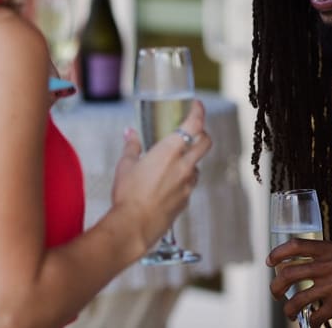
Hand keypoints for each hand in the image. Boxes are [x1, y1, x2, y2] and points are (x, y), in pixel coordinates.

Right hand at [110, 101, 211, 247]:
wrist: (133, 226)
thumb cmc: (127, 195)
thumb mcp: (125, 166)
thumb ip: (132, 146)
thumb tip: (130, 133)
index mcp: (170, 151)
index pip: (194, 124)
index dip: (198, 111)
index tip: (197, 105)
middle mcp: (184, 165)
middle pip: (205, 142)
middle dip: (202, 133)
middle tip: (193, 131)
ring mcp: (187, 184)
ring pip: (197, 165)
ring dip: (190, 160)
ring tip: (173, 163)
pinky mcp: (186, 200)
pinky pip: (189, 184)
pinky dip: (183, 180)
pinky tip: (168, 184)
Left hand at [267, 238, 331, 326]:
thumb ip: (325, 259)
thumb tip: (298, 268)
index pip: (296, 245)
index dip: (278, 253)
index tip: (270, 263)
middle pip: (289, 273)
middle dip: (276, 287)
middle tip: (276, 294)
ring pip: (297, 298)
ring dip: (289, 308)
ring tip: (291, 312)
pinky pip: (313, 316)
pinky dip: (310, 322)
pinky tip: (313, 322)